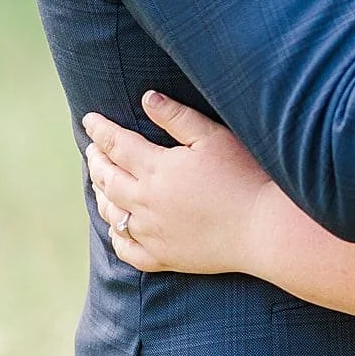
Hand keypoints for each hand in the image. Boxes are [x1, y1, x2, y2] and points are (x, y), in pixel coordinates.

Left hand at [80, 92, 273, 276]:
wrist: (265, 229)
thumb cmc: (245, 177)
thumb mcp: (213, 137)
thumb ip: (177, 117)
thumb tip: (147, 97)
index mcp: (157, 169)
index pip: (116, 145)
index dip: (100, 130)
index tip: (89, 120)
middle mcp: (147, 202)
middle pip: (108, 179)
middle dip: (97, 160)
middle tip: (92, 149)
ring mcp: (153, 233)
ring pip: (112, 214)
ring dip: (102, 195)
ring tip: (100, 183)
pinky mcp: (165, 258)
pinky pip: (128, 250)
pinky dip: (116, 237)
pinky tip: (117, 228)